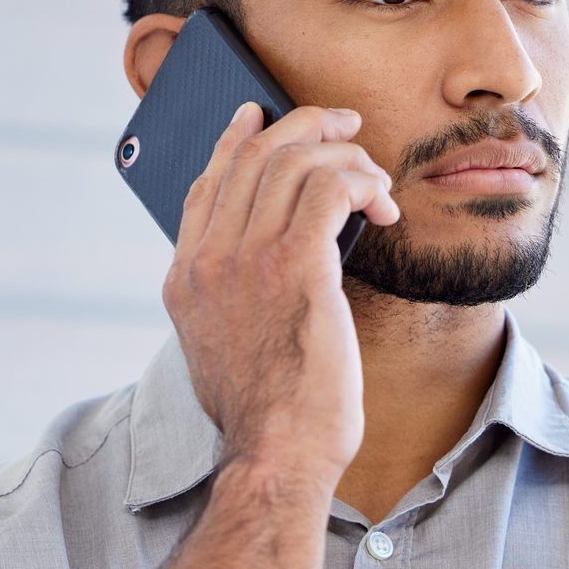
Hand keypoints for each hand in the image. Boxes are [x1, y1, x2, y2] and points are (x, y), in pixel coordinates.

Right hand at [161, 102, 398, 482]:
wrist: (276, 454)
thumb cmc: (266, 414)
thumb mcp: (222, 350)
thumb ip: (229, 299)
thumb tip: (265, 264)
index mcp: (185, 279)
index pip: (207, 183)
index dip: (235, 140)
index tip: (260, 115)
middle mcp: (208, 260)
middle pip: (252, 157)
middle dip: (304, 126)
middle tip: (345, 123)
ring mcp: (246, 260)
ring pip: (295, 162)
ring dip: (346, 157)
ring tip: (377, 179)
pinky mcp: (296, 266)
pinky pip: (330, 187)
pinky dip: (362, 182)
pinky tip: (383, 205)